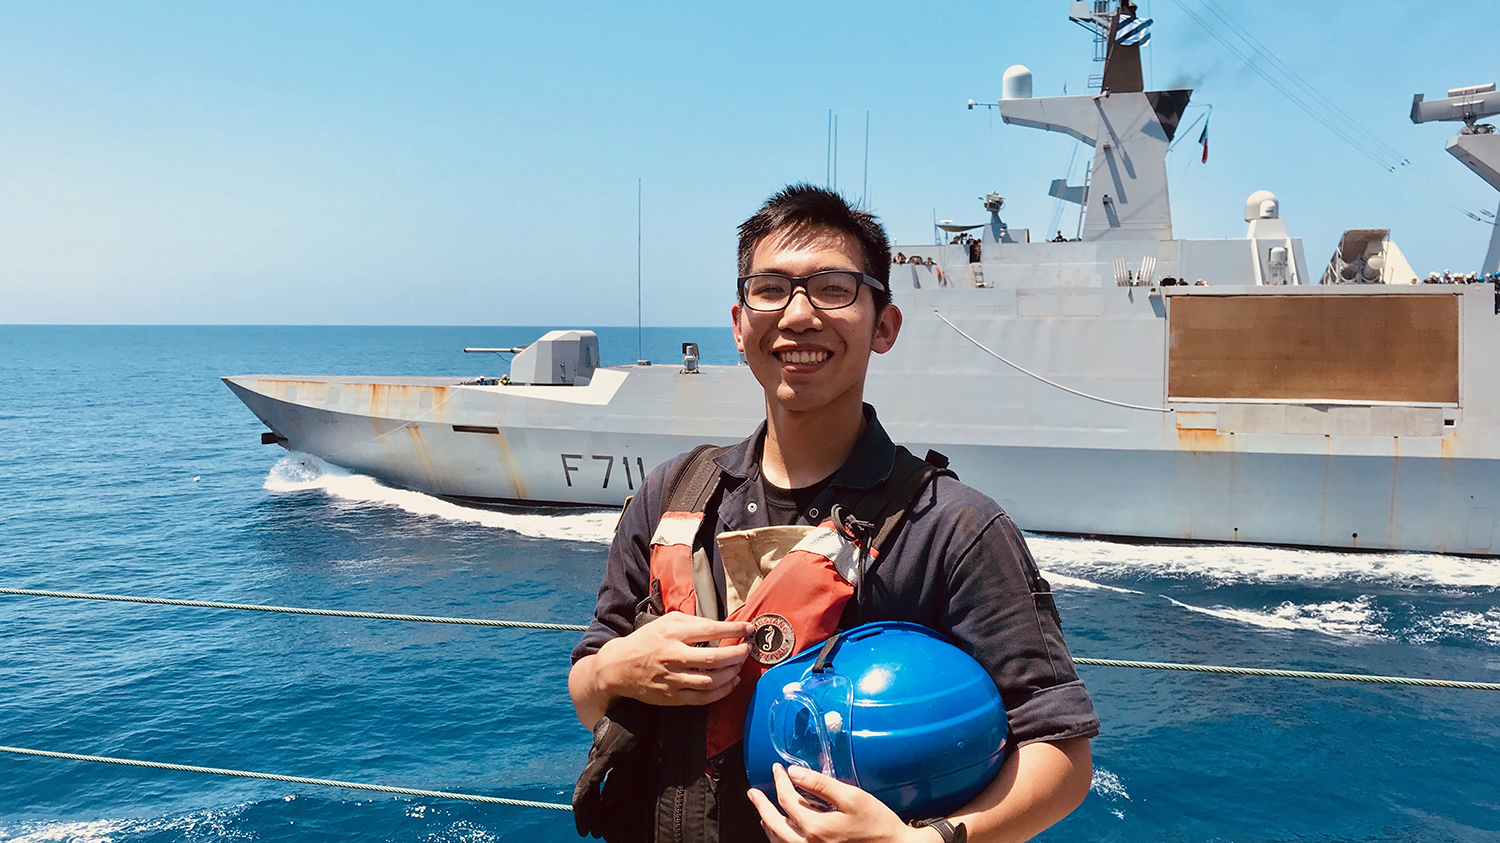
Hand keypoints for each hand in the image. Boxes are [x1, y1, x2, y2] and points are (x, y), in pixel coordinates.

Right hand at [594, 612, 756, 706]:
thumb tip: (721, 625)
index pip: (711, 629)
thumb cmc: (645, 640)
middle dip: (737, 653)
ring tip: (740, 665)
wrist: (618, 667)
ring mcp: (673, 678)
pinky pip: (703, 697)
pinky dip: (722, 691)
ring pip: (712, 679)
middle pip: (715, 657)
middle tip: (747, 649)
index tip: (749, 628)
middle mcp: (674, 655)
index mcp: (673, 633)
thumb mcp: (666, 622)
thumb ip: (693, 622)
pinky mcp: (672, 696)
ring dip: (732, 673)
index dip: (735, 629)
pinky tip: (732, 683)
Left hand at [747, 763, 930, 842]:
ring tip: (762, 811)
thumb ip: (821, 784)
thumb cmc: (877, 824)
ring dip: (769, 823)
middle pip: (775, 825)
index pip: (787, 801)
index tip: (778, 768)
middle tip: (753, 793)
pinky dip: (780, 837)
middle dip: (762, 806)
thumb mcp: (852, 798)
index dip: (780, 781)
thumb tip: (794, 772)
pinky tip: (782, 831)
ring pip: (780, 841)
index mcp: (816, 828)